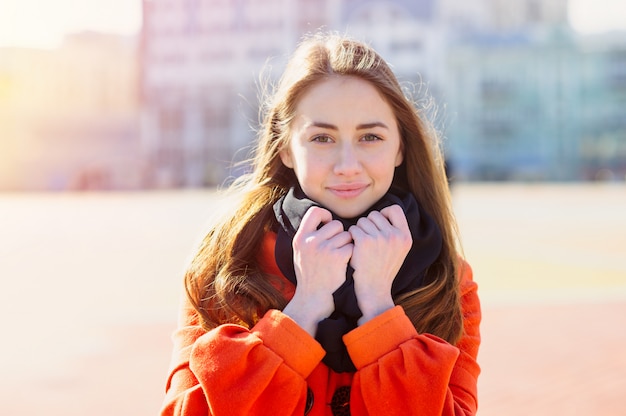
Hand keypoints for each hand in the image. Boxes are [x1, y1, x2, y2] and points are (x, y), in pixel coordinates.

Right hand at [282, 206, 352, 335]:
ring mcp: (325, 249)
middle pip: (336, 224)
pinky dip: (352, 254)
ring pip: (347, 235)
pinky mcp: (338, 258)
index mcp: (301, 238)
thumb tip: (323, 218)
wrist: (313, 298)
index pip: (314, 212)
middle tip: (337, 247)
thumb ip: (309, 236)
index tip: (329, 224)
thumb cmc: (309, 275)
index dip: (326, 215)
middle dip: (340, 234)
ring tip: (340, 256)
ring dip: (347, 244)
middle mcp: (311, 241)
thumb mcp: (300, 252)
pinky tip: (345, 263)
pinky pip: (352, 246)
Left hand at [348, 205, 411, 323]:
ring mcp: (380, 238)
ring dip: (359, 231)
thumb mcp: (399, 250)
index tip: (379, 224)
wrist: (374, 290)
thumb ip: (395, 232)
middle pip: (375, 214)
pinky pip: (353, 229)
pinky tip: (355, 249)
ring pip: (362, 221)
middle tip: (368, 240)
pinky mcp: (364, 242)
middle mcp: (395, 235)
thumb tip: (384, 212)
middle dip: (369, 224)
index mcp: (406, 236)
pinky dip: (351, 237)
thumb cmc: (383, 269)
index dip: (385, 213)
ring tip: (362, 246)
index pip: (395, 209)